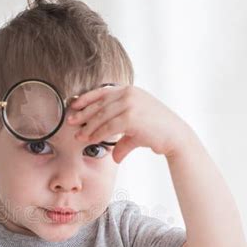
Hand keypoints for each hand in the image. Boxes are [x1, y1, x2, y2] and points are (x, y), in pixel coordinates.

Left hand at [67, 84, 189, 163]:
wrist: (175, 137)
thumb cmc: (158, 132)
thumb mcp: (136, 130)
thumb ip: (122, 139)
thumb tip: (115, 156)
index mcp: (130, 90)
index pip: (102, 92)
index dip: (86, 99)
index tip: (73, 106)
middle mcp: (129, 94)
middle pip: (99, 103)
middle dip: (83, 114)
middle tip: (70, 122)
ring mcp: (130, 104)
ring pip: (102, 116)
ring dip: (88, 127)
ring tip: (79, 136)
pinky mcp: (131, 117)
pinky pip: (108, 126)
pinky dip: (97, 134)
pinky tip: (91, 140)